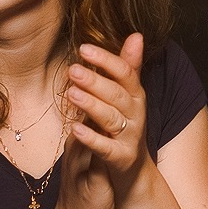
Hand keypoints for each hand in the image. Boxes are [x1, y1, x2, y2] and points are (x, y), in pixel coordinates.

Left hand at [66, 35, 148, 196]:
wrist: (133, 173)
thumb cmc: (125, 128)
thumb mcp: (128, 97)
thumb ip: (128, 68)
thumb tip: (136, 35)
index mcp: (136, 97)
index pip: (125, 73)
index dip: (106, 60)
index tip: (84, 49)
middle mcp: (137, 115)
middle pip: (117, 95)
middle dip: (95, 81)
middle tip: (73, 69)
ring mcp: (130, 137)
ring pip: (111, 119)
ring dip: (92, 105)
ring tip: (71, 94)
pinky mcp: (122, 159)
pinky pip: (106, 148)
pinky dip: (91, 138)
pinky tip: (74, 129)